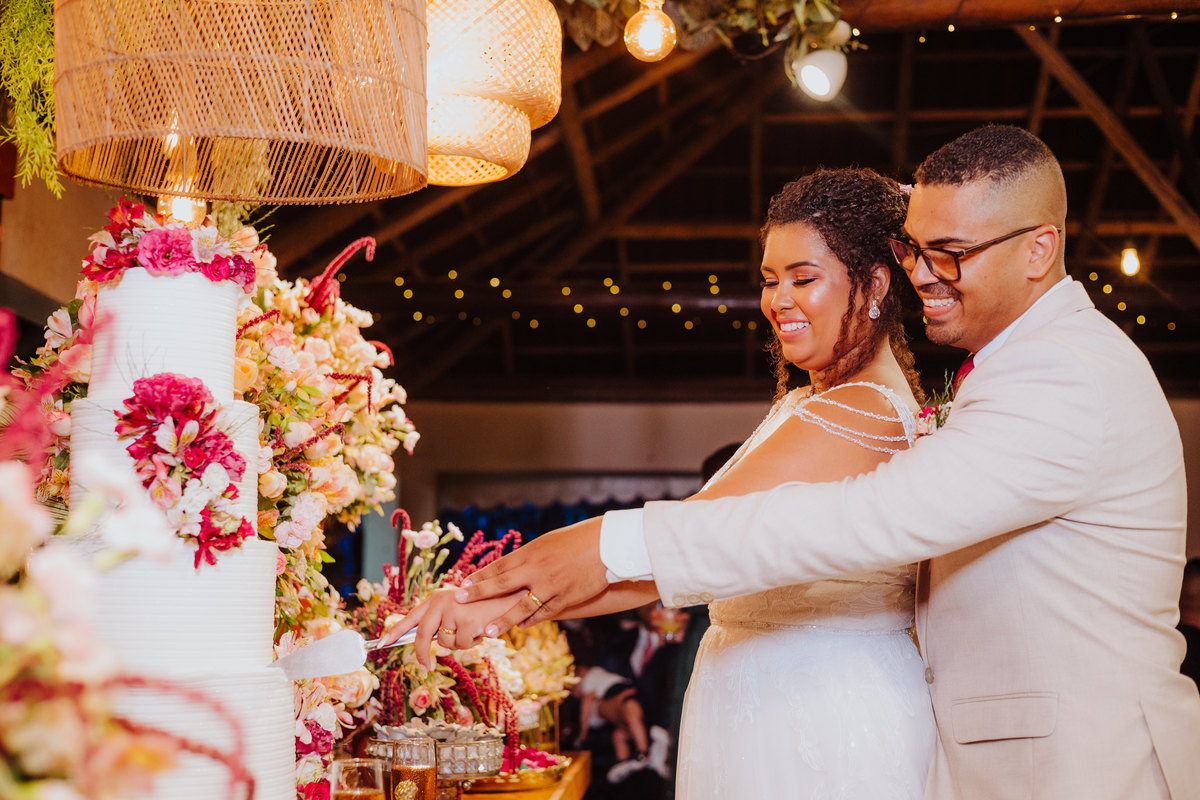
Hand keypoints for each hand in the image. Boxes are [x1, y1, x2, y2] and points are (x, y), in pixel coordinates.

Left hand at [380, 586, 526, 669]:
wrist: (511, 596)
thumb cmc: (485, 604)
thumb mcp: (459, 607)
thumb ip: (443, 620)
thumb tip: (428, 643)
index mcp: (437, 598)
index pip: (411, 617)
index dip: (395, 631)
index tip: (381, 643)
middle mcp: (441, 601)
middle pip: (422, 635)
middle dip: (421, 654)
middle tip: (425, 667)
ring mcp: (452, 611)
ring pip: (446, 643)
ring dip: (460, 643)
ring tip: (475, 628)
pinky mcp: (465, 622)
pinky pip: (462, 645)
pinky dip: (473, 642)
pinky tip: (482, 628)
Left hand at [455, 518, 607, 629]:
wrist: (605, 545)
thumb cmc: (574, 541)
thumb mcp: (546, 543)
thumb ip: (527, 558)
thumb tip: (506, 570)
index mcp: (530, 552)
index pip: (499, 566)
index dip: (479, 576)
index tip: (462, 585)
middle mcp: (537, 569)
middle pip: (502, 583)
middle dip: (479, 593)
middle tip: (460, 600)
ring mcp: (551, 585)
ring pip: (522, 606)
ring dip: (504, 619)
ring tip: (488, 631)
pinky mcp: (566, 597)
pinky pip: (544, 613)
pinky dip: (531, 620)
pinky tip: (521, 627)